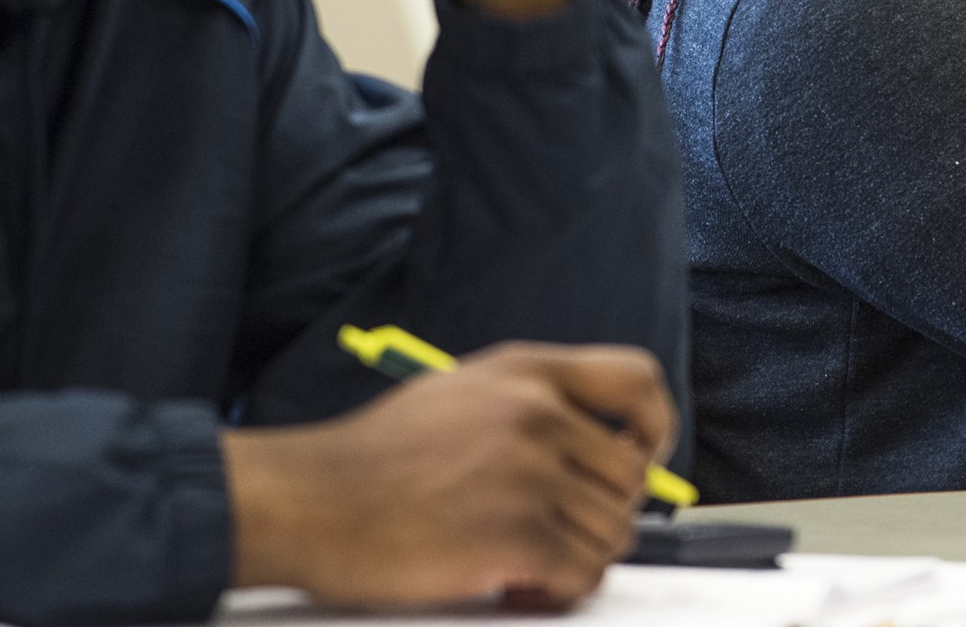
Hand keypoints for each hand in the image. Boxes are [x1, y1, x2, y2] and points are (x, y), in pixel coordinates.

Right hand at [220, 342, 674, 608]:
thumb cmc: (374, 460)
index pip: (637, 380)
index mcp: (526, 371)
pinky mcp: (518, 532)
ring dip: (575, 560)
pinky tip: (513, 587)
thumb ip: (533, 406)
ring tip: (522, 564)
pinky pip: (583, 575)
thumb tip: (602, 446)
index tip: (644, 460)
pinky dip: (556, 593)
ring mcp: (529, 471)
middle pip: (630, 477)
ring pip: (612, 532)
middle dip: (600, 517)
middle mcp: (536, 412)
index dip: (656, 426)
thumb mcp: (461, 395)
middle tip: (552, 537)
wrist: (309, 502)